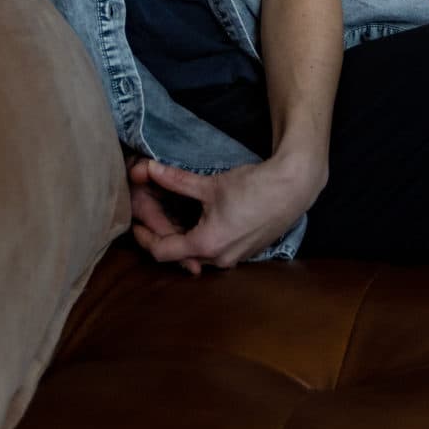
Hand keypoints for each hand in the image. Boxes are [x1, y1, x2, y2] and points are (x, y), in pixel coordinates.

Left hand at [126, 152, 325, 273]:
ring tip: (173, 219)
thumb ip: (176, 180)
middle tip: (152, 220)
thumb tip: (148, 169)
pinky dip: (202, 241)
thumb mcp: (210, 184)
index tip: (136, 226)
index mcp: (206, 245)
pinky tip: (200, 223)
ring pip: (198, 256)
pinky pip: (216, 253)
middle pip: (179, 257)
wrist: (293, 188)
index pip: (162, 252)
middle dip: (164, 238)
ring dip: (184, 240)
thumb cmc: (254, 187)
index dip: (145, 238)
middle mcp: (219, 260)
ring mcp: (235, 259)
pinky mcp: (246, 253)